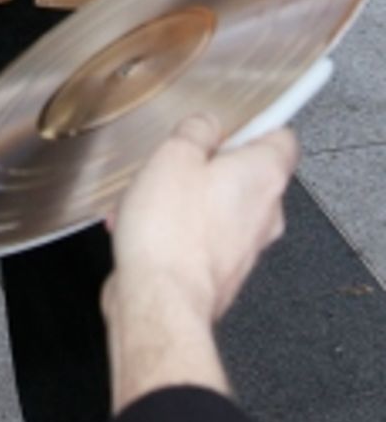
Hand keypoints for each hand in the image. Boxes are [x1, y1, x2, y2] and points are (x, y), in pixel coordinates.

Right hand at [111, 112, 297, 326]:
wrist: (159, 299)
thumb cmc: (171, 232)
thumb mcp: (174, 155)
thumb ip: (196, 131)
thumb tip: (205, 125)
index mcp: (264, 176)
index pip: (282, 138)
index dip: (255, 125)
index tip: (228, 121)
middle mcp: (265, 214)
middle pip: (245, 172)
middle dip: (206, 164)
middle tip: (175, 159)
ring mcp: (246, 246)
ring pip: (218, 205)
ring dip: (183, 197)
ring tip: (145, 197)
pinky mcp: (222, 270)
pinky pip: (202, 235)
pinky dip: (175, 227)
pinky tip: (138, 225)